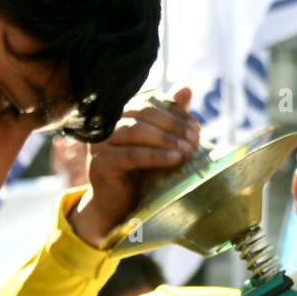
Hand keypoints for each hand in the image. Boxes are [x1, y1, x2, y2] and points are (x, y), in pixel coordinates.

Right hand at [69, 87, 200, 246]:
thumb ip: (170, 117)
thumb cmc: (140, 173)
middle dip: (174, 126)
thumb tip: (186, 88)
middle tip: (195, 140)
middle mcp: (106, 123)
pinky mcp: (100, 163)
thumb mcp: (159, 144)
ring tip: (188, 151)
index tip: (196, 128)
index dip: (175, 113)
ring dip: (167, 140)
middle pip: (143, 113)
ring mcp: (99, 142)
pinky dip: (156, 156)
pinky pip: (132, 155)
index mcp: (119, 113)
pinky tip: (175, 159)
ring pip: (137, 131)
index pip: (150, 102)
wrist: (118, 207)